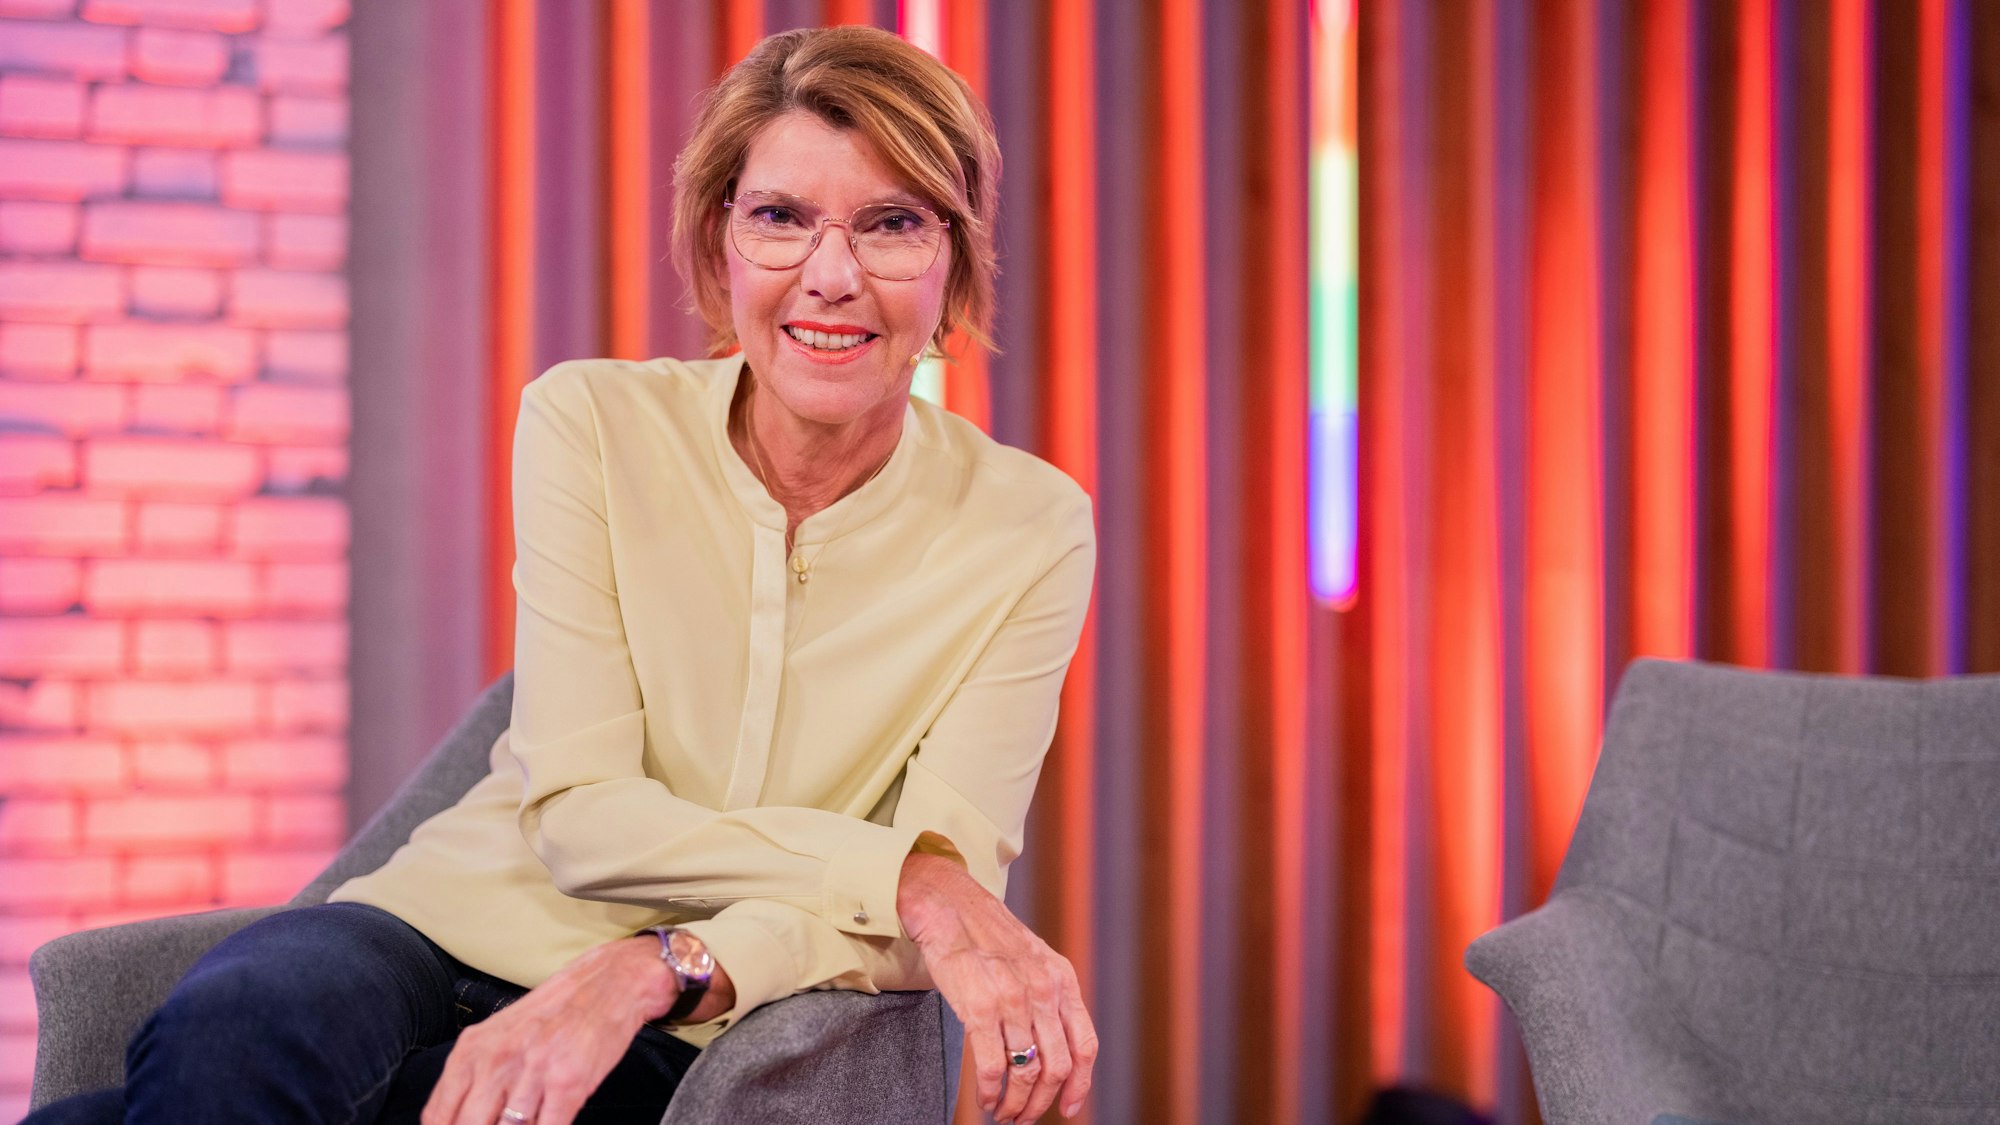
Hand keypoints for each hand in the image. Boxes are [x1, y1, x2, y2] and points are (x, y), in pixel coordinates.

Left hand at [421, 937, 675, 1124]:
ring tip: (526, 1119)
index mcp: (472, 1051)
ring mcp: (532, 1072)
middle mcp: (497, 1060)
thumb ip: (472, 1078)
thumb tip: (452, 1120)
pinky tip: (550, 1122)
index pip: (438, 1116)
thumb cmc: (554, 1013)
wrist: (608, 982)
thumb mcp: (499, 1037)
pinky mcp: (567, 1084)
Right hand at [899, 852, 1097, 1122]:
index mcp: (1062, 979)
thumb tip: (1055, 1050)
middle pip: (1056, 1067)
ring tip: (1002, 1113)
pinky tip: (985, 1098)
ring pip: (1025, 1072)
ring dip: (1014, 1104)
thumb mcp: (1034, 960)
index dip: (1079, 1086)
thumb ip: (1049, 999)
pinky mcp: (979, 1007)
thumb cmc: (988, 936)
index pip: (1085, 1046)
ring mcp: (1013, 999)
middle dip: (1041, 1103)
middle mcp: (1043, 990)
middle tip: (1024, 1118)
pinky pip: (992, 1066)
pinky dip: (990, 1092)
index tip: (1067, 1109)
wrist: (948, 904)